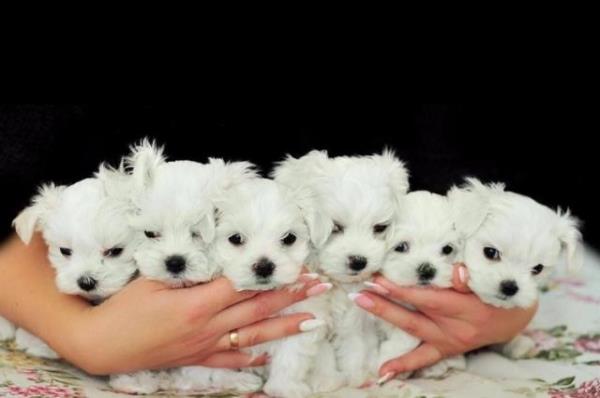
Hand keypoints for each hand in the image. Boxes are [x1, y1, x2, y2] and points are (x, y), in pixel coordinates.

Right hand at [60, 274, 329, 374]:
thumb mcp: (153, 279)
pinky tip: (267, 357)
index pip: (246, 285)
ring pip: (252, 336)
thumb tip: (220, 260)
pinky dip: (250, 359)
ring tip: (312, 321)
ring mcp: (204, 345)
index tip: (299, 266)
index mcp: (198, 303)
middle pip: (258, 308)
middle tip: (319, 286)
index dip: (274, 275)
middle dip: (291, 296)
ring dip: (284, 327)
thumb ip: (189, 271)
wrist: (100, 345)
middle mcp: (208, 326)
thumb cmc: (122, 307)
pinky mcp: (195, 358)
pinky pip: (229, 360)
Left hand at [351, 264, 537, 377]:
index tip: (379, 277)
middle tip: (360, 292)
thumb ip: (471, 278)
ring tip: (361, 302)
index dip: (402, 289)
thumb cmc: (500, 291)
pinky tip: (382, 372)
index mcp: (466, 309)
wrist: (516, 317)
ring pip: (413, 329)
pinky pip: (424, 359)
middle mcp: (455, 328)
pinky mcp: (447, 349)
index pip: (427, 299)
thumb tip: (457, 271)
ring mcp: (449, 340)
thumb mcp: (491, 281)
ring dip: (386, 315)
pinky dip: (403, 365)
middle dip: (385, 303)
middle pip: (414, 315)